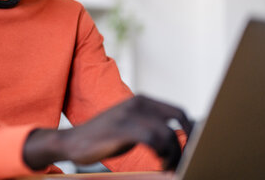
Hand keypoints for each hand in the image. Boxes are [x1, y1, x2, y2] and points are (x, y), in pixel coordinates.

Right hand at [23, 95, 192, 170]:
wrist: (73, 141)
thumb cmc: (105, 136)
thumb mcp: (130, 124)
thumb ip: (151, 124)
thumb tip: (178, 137)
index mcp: (142, 100)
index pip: (178, 111)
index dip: (191, 130)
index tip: (191, 148)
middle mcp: (138, 103)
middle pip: (178, 120)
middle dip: (185, 142)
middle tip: (181, 159)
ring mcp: (129, 115)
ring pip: (167, 133)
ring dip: (173, 153)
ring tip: (166, 164)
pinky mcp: (121, 129)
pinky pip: (153, 140)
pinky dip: (160, 154)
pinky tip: (157, 161)